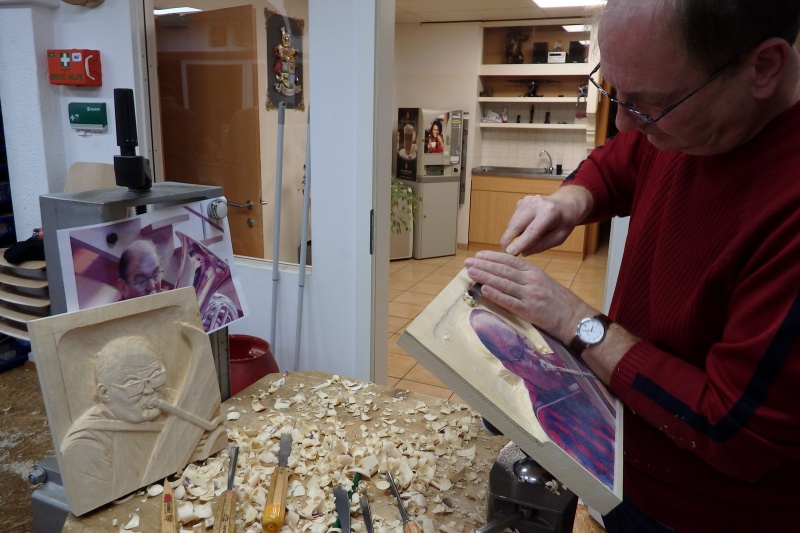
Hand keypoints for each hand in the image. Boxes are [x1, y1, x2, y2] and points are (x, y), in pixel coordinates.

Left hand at [463, 251, 594, 344]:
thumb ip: (526, 277)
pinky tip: (484, 290)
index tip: (478, 255)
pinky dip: (496, 295)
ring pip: (504, 283)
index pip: (510, 261)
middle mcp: (531, 281)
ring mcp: (530, 296)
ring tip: (471, 272)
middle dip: (483, 265)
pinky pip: (509, 302)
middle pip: (503, 270)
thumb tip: (505, 274)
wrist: (575, 319)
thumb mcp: (544, 282)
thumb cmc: (559, 301)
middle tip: (467, 262)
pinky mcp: (530, 311)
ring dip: (485, 277)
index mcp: (535, 272)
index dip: (492, 257)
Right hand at [501, 186, 592, 255]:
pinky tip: (524, 230)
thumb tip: (523, 252)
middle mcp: (537, 203)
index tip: (510, 253)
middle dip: (508, 240)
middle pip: (517, 225)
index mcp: (550, 212)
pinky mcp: (522, 201)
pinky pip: (514, 218)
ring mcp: (527, 200)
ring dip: (511, 235)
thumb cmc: (564, 222)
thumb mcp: (559, 237)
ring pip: (513, 222)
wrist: (566, 203)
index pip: (532, 230)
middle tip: (505, 253)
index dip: (520, 242)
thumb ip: (542, 245)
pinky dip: (515, 228)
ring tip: (518, 242)